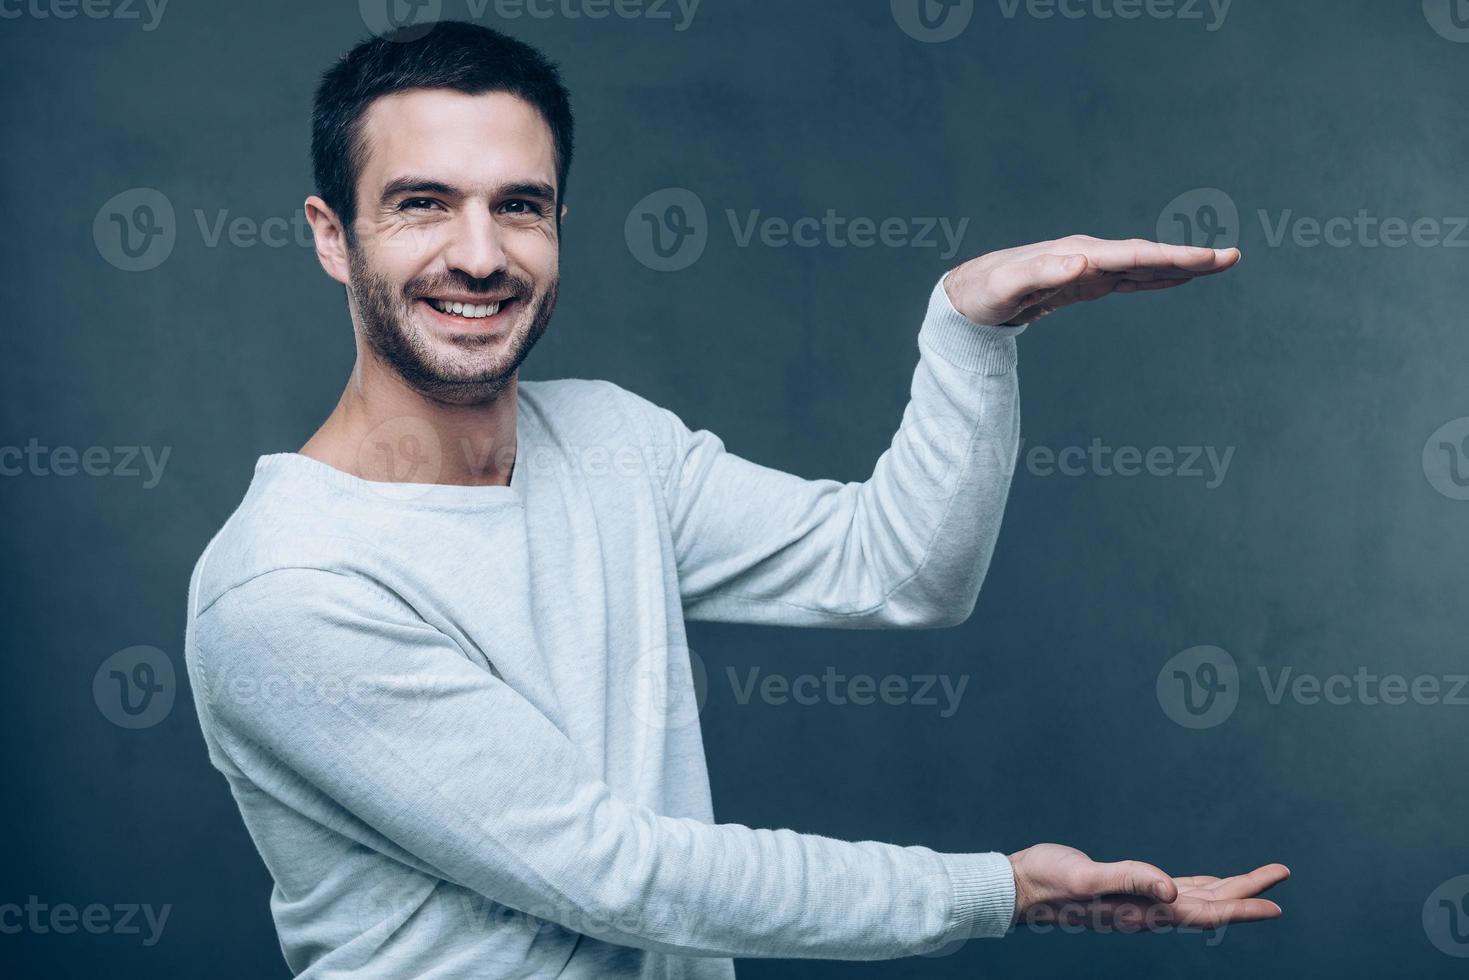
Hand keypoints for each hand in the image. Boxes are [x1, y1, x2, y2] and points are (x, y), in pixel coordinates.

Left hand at [943, 236, 1241, 326]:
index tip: (1208, 258)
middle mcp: (1088, 256)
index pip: (1134, 255)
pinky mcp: (1085, 283)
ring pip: (1143, 266)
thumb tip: (1085, 261)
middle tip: (1233, 257)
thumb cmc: (986, 292)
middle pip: (1147, 256)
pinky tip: (1176, 278)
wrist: (969, 296)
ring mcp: (1089, 268)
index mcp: (1077, 255)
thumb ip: (1044, 273)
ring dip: (1179, 265)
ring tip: (1219, 264)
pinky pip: (1128, 279)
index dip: (1172, 257)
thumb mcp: (1009, 287)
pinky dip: (1155, 278)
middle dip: (1189, 258)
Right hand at [1008, 843, 1288, 932]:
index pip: (1205, 912)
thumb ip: (1129, 880)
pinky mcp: (1128, 891)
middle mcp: (1147, 911)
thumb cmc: (1048, 881)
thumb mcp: (1086, 876)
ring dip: (1230, 889)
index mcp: (1143, 910)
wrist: (1019, 888)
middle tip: (1281, 873)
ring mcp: (1139, 903)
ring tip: (1259, 878)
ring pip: (1197, 898)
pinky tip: (1206, 884)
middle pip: (1210, 904)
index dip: (1242, 907)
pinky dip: (1200, 887)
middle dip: (1248, 891)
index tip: (1276, 904)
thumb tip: (1171, 889)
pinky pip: (1176, 892)